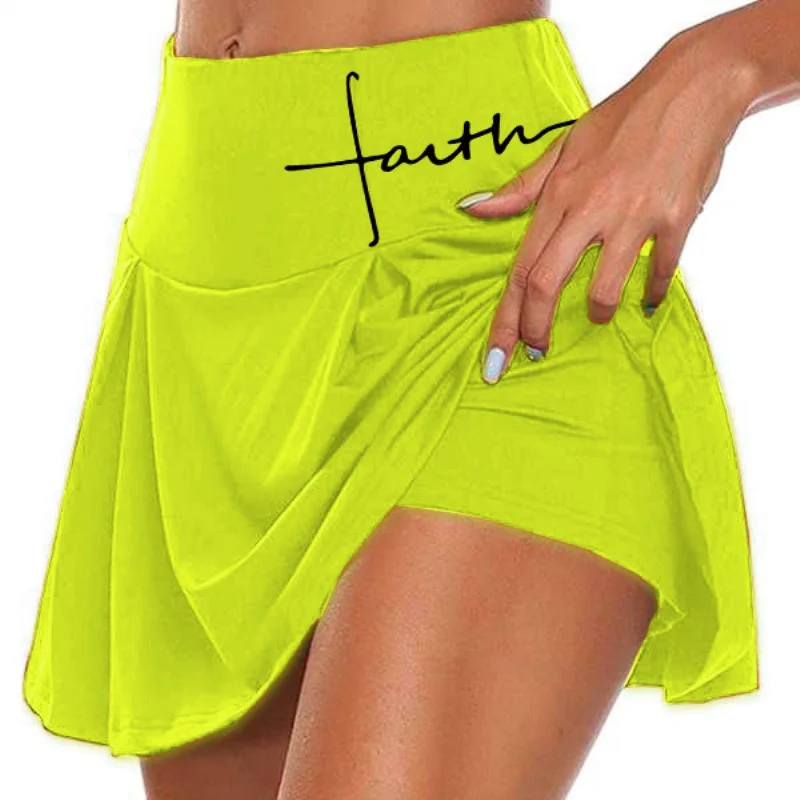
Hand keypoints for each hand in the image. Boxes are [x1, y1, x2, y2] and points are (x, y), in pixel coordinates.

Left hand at [457, 27, 754, 383]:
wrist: (693, 86)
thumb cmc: (621, 118)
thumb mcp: (563, 145)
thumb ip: (520, 188)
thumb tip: (473, 209)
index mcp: (559, 196)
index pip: (520, 268)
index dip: (506, 317)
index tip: (498, 354)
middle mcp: (589, 209)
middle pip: (546, 283)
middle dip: (535, 329)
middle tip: (536, 353)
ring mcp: (633, 215)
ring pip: (603, 288)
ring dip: (596, 313)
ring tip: (596, 316)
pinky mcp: (675, 219)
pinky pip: (660, 271)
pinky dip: (653, 292)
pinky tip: (647, 303)